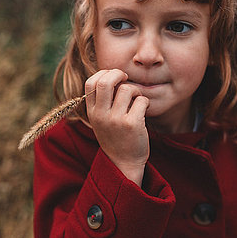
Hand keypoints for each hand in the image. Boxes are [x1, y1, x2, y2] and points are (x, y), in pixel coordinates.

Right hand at [85, 69, 149, 186]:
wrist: (124, 164)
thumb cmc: (115, 138)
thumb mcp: (102, 120)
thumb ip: (103, 101)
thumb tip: (113, 75)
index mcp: (92, 112)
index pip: (90, 82)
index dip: (104, 73)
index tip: (114, 78)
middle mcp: (101, 115)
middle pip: (106, 81)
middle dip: (118, 74)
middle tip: (126, 78)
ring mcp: (116, 120)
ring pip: (127, 89)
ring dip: (136, 91)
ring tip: (137, 101)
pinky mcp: (132, 124)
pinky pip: (141, 100)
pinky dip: (145, 102)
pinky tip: (144, 111)